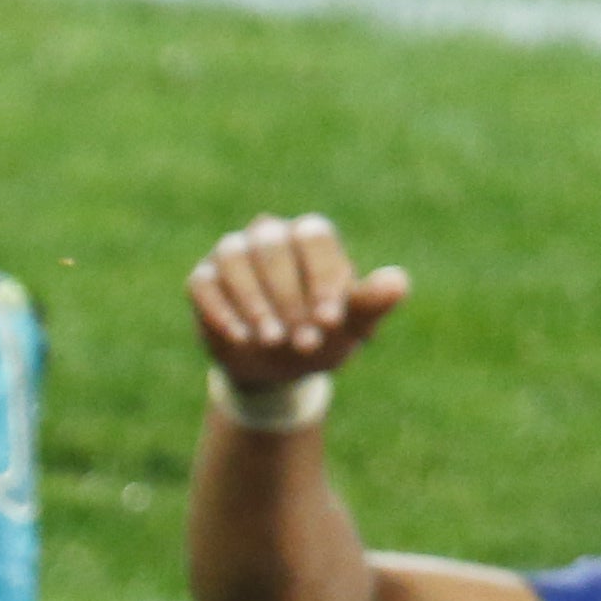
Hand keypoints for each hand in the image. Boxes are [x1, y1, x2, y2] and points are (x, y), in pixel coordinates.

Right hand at [189, 212, 410, 387]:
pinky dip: (221, 310)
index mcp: (310, 236)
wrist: (276, 365)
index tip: (330, 321)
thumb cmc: (320, 334)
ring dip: (254, 301)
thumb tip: (397, 283)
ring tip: (272, 340)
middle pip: (272, 246)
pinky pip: (203, 284)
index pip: (313, 237)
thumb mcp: (352, 325)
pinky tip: (240, 338)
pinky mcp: (203, 279)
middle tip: (304, 341)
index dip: (322, 277)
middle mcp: (269, 235)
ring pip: (233, 257)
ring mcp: (232, 253)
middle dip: (289, 297)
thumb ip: (372, 302)